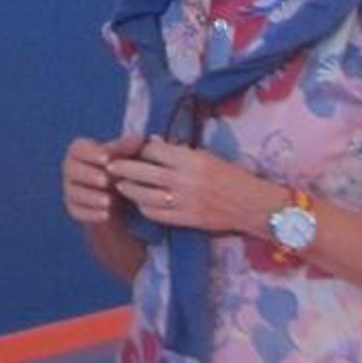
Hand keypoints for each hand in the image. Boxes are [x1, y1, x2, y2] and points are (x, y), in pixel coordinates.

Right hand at [61, 135, 128, 225]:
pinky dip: (91, 213)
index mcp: (80, 152)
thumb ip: (128, 148)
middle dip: (89, 175)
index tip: (107, 159)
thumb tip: (138, 137)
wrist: (119, 198)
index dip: (90, 153)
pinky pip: (77, 211)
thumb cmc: (120, 169)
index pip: (77, 148)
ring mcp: (70, 189)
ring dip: (91, 196)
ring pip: (74, 192)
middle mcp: (71, 169)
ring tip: (108, 201)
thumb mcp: (125, 157)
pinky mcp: (74, 208)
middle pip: (72, 169)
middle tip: (106, 181)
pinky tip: (105, 215)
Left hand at [107, 137, 233, 232]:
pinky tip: (140, 204)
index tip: (128, 150)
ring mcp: (184, 201)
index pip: (155, 151)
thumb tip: (154, 143)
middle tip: (110, 167)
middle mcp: (184, 180)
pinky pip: (157, 214)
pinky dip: (145, 208)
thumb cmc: (231, 176)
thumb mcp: (207, 156)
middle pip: (144, 173)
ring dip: (130, 190)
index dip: (139, 150)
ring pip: (146, 195)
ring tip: (120, 186)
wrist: (251, 204)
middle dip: (123, 169)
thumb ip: (179, 152)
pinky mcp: (186, 219)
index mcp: (191, 159)